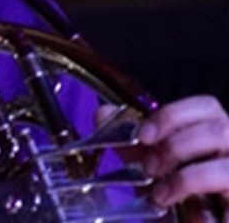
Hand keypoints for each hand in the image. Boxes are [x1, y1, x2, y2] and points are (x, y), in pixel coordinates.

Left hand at [138, 95, 228, 219]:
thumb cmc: (182, 199)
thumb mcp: (153, 169)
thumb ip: (132, 143)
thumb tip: (102, 113)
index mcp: (215, 132)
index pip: (205, 106)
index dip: (173, 115)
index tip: (143, 135)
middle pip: (218, 128)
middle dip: (176, 145)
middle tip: (149, 168)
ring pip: (227, 162)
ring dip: (188, 177)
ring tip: (162, 194)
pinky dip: (202, 195)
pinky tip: (190, 215)